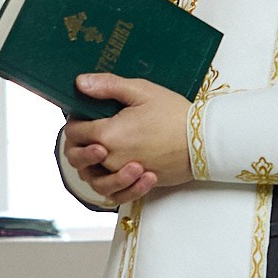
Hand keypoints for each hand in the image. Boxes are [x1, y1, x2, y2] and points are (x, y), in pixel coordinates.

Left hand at [61, 74, 191, 204]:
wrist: (204, 140)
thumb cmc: (174, 114)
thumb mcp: (141, 91)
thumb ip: (108, 86)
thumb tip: (79, 83)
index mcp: (108, 134)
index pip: (74, 132)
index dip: (75, 121)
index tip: (84, 115)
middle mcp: (112, 158)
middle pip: (77, 158)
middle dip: (79, 144)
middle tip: (92, 133)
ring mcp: (124, 175)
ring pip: (93, 180)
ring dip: (93, 166)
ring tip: (104, 151)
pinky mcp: (138, 184)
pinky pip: (116, 194)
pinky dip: (113, 185)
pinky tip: (120, 171)